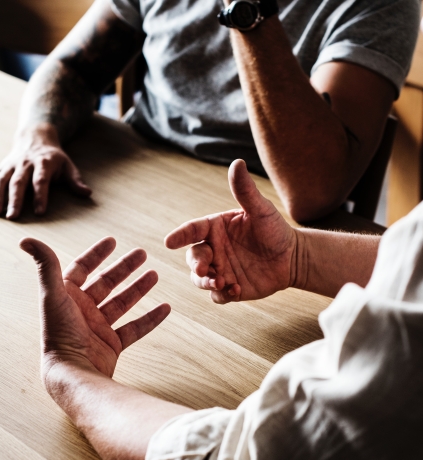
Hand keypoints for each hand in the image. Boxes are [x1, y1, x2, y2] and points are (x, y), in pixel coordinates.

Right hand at [0, 124, 90, 219]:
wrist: (35, 137)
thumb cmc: (54, 158)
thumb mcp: (68, 165)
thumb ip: (75, 180)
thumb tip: (87, 193)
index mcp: (43, 163)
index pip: (41, 181)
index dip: (41, 196)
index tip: (40, 212)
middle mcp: (24, 164)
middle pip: (18, 182)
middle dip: (15, 200)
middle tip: (12, 217)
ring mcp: (10, 165)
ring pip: (1, 180)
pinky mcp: (1, 168)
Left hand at [19, 236, 169, 383]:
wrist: (72, 373)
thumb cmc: (59, 335)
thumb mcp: (52, 295)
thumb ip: (45, 265)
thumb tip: (26, 239)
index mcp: (66, 297)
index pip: (82, 269)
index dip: (96, 254)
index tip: (112, 241)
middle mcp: (82, 311)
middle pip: (106, 283)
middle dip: (124, 268)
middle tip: (142, 253)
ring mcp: (98, 329)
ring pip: (122, 303)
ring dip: (138, 289)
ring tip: (154, 275)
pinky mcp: (111, 345)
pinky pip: (135, 329)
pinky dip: (150, 319)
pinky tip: (165, 308)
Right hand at [165, 159, 298, 303]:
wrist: (292, 258)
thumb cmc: (275, 230)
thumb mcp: (261, 209)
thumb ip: (245, 190)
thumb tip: (237, 162)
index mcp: (215, 228)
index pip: (192, 230)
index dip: (179, 235)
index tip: (169, 241)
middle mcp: (213, 249)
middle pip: (193, 257)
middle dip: (195, 264)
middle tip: (204, 270)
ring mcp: (220, 270)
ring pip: (199, 279)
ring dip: (206, 282)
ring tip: (221, 283)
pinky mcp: (229, 288)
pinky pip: (217, 295)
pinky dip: (222, 295)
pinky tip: (236, 289)